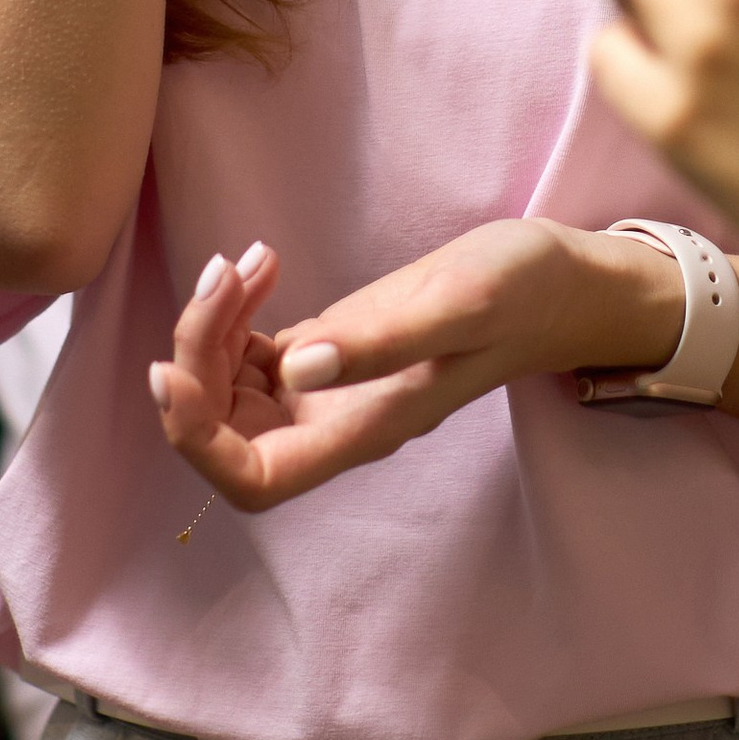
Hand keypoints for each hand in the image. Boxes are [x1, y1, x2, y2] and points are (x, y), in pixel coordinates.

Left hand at [148, 220, 683, 512]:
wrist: (564, 282)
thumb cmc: (524, 294)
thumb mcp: (461, 305)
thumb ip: (380, 342)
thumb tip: (294, 369)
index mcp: (362, 432)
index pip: (250, 478)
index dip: (196, 440)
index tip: (175, 370)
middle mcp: (334, 422)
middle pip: (222, 431)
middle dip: (196, 359)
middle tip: (223, 277)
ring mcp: (328, 388)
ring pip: (227, 385)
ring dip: (213, 326)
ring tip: (247, 261)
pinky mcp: (330, 348)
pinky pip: (251, 349)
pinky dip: (236, 309)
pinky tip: (262, 261)